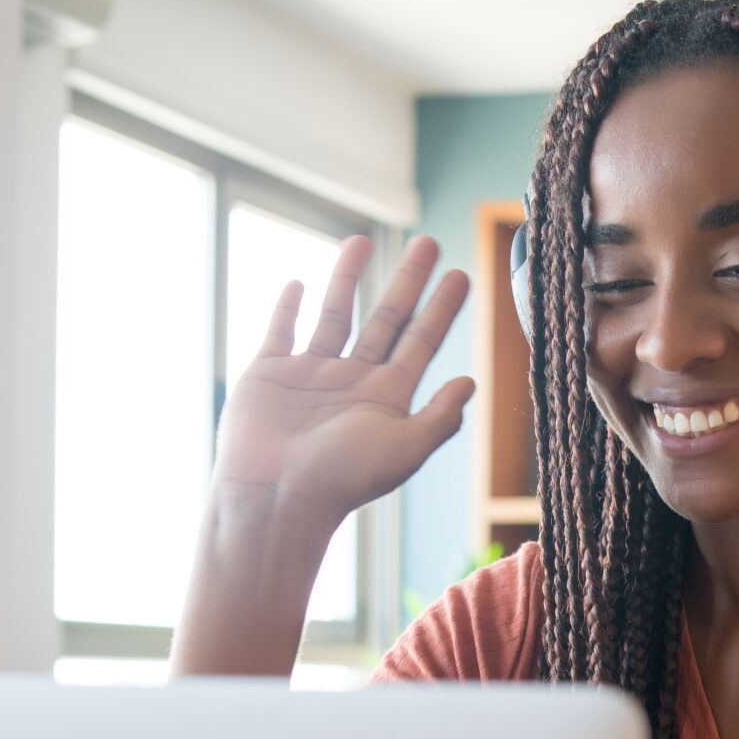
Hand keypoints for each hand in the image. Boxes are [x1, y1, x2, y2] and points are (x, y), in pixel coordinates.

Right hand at [213, 233, 475, 529]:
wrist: (275, 498)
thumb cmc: (342, 480)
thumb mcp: (405, 449)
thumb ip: (439, 417)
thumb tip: (471, 383)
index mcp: (387, 399)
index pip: (422, 342)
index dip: (442, 309)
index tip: (462, 274)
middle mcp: (351, 383)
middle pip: (386, 319)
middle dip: (408, 281)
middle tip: (428, 243)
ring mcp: (309, 376)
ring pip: (335, 316)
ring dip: (348, 279)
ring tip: (362, 240)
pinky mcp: (267, 375)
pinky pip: (280, 331)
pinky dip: (288, 307)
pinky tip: (299, 283)